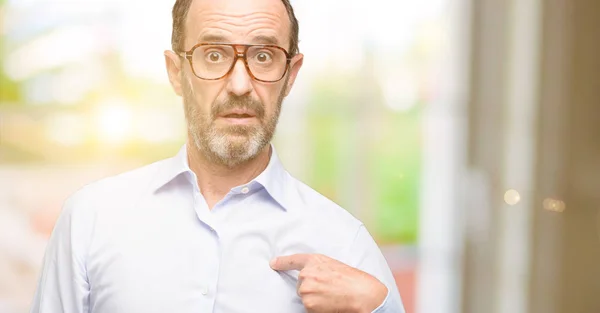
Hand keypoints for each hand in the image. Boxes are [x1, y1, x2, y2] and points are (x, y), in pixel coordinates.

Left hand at [270, 254, 387, 312]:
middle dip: (311, 288)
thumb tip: (307, 275)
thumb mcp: (333, 265)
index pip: (293, 260)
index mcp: (314, 260)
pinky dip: (317, 308)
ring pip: (304, 297)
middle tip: (329, 289)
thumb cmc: (352, 279)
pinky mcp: (308, 303)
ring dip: (314, 299)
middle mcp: (307, 273)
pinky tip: (329, 303)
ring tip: (331, 296)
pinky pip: (309, 308)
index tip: (273, 263)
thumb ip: (318, 267)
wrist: (361, 293)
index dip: (282, 262)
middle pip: (301, 284)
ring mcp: (306, 288)